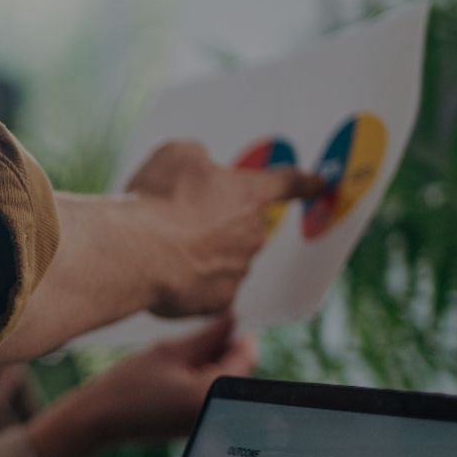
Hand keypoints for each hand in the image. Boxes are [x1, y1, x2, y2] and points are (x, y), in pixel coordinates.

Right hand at [25, 317, 256, 456]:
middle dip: (223, 353)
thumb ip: (208, 336)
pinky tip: (173, 379)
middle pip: (240, 373)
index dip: (235, 335)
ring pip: (225, 387)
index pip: (246, 357)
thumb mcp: (169, 352)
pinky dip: (201, 385)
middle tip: (191, 343)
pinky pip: (212, 400)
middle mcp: (217, 414)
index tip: (218, 324)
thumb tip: (233, 319)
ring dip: (211, 368)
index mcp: (212, 393)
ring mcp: (207, 425)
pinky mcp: (196, 430)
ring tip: (177, 362)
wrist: (99, 422)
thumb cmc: (129, 384)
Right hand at [125, 141, 321, 317]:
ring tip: (164, 249)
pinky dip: (189, 283)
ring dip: (201, 254)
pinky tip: (165, 273)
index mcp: (248, 194)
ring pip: (223, 260)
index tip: (319, 184)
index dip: (303, 183)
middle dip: (216, 224)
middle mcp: (251, 234)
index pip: (286, 184)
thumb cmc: (159, 202)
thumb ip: (199, 157)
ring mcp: (238, 271)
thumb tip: (200, 167)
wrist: (137, 252)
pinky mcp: (218, 302)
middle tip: (180, 221)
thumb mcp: (177, 155)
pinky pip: (207, 291)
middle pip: (242, 227)